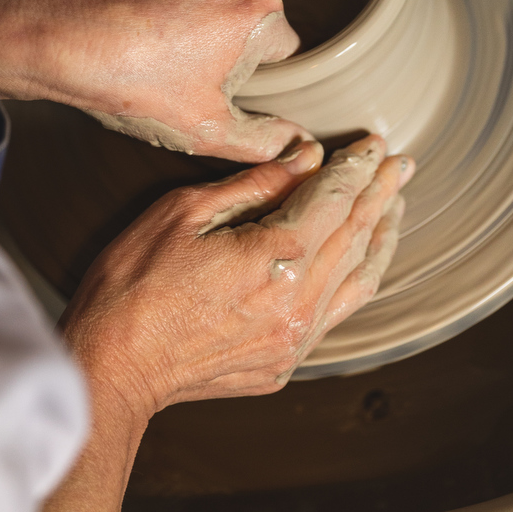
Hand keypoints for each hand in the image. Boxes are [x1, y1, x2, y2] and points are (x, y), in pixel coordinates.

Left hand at [0, 0, 308, 161]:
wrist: (56, 34)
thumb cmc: (132, 84)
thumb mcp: (206, 130)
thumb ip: (265, 141)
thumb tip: (300, 145)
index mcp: (261, 10)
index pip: (281, 48)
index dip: (248, 75)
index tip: (210, 87)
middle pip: (247, 13)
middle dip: (223, 39)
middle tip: (177, 70)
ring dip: (194, 12)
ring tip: (152, 44)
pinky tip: (134, 19)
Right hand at [62, 134, 414, 421]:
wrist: (111, 368)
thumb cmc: (132, 285)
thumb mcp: (182, 213)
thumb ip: (253, 184)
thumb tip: (305, 158)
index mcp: (276, 256)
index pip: (336, 197)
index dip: (357, 166)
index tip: (373, 143)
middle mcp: (298, 301)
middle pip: (356, 235)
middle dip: (381, 194)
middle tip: (401, 164)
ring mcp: (295, 339)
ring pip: (359, 278)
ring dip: (380, 237)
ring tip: (394, 206)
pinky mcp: (284, 362)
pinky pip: (337, 313)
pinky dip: (357, 278)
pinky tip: (359, 260)